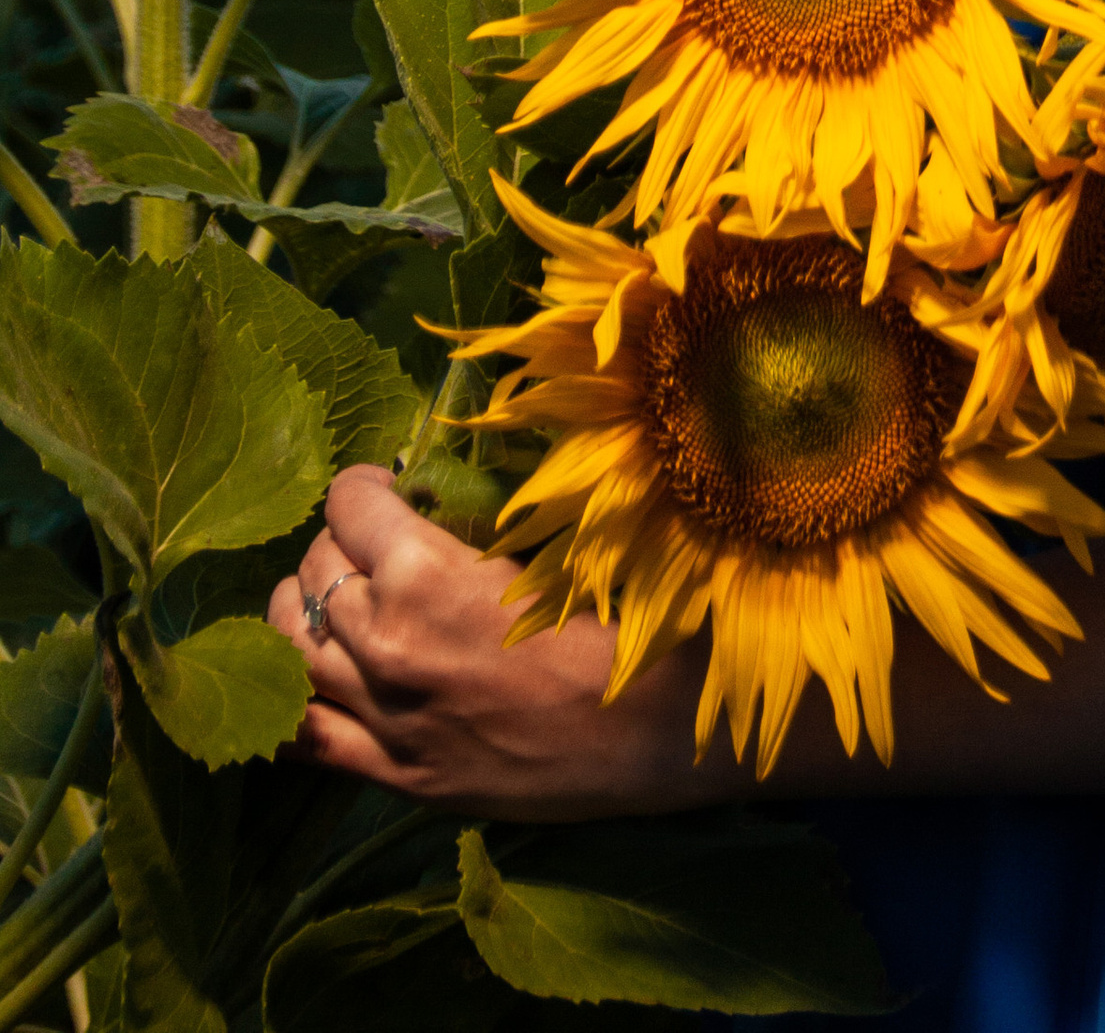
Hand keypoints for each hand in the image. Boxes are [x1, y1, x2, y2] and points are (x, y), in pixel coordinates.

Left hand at [266, 465, 739, 818]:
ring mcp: (383, 717)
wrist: (657, 727)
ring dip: (307, 609)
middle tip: (374, 543)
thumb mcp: (543, 543)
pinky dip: (291, 699)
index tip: (386, 487)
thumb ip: (468, 526)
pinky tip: (306, 677)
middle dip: (338, 543)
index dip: (363, 486)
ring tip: (338, 600)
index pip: (348, 506)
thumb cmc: (619, 616)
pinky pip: (302, 735)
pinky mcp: (394, 774)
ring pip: (291, 644)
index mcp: (425, 576)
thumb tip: (424, 494)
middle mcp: (386, 645)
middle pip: (315, 568)